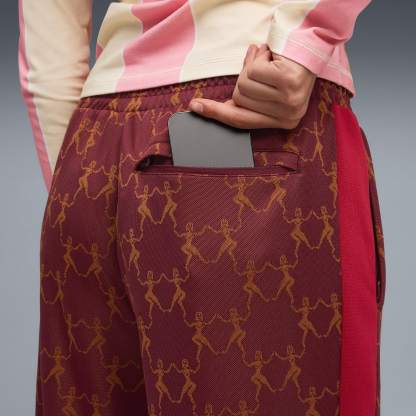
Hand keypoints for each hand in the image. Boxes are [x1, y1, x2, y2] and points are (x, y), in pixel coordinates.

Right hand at [188, 43, 316, 129]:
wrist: (314, 41)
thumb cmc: (289, 64)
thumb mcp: (269, 87)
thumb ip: (249, 99)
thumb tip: (225, 107)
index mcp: (284, 121)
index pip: (242, 121)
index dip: (216, 113)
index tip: (195, 107)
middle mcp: (289, 116)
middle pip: (240, 99)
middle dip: (245, 78)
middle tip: (262, 66)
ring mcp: (290, 101)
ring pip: (244, 84)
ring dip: (253, 65)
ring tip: (270, 59)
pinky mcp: (288, 83)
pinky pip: (254, 71)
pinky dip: (259, 56)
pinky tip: (273, 55)